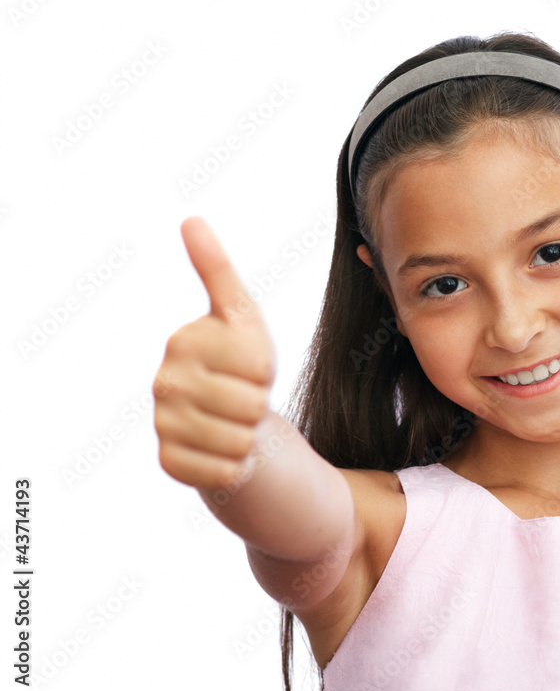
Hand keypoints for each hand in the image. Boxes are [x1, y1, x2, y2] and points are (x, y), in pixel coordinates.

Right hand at [153, 217, 276, 489]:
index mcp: (183, 341)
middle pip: (251, 405)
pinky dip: (236, 465)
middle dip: (260, 404)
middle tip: (243, 398)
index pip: (257, 365)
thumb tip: (190, 219)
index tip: (250, 366)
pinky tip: (223, 450)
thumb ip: (217, 269)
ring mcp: (162, 424)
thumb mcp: (242, 316)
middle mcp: (163, 382)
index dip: (267, 370)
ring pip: (240, 440)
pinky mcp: (169, 462)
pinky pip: (225, 471)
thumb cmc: (241, 363)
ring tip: (234, 422)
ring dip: (250, 435)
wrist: (229, 420)